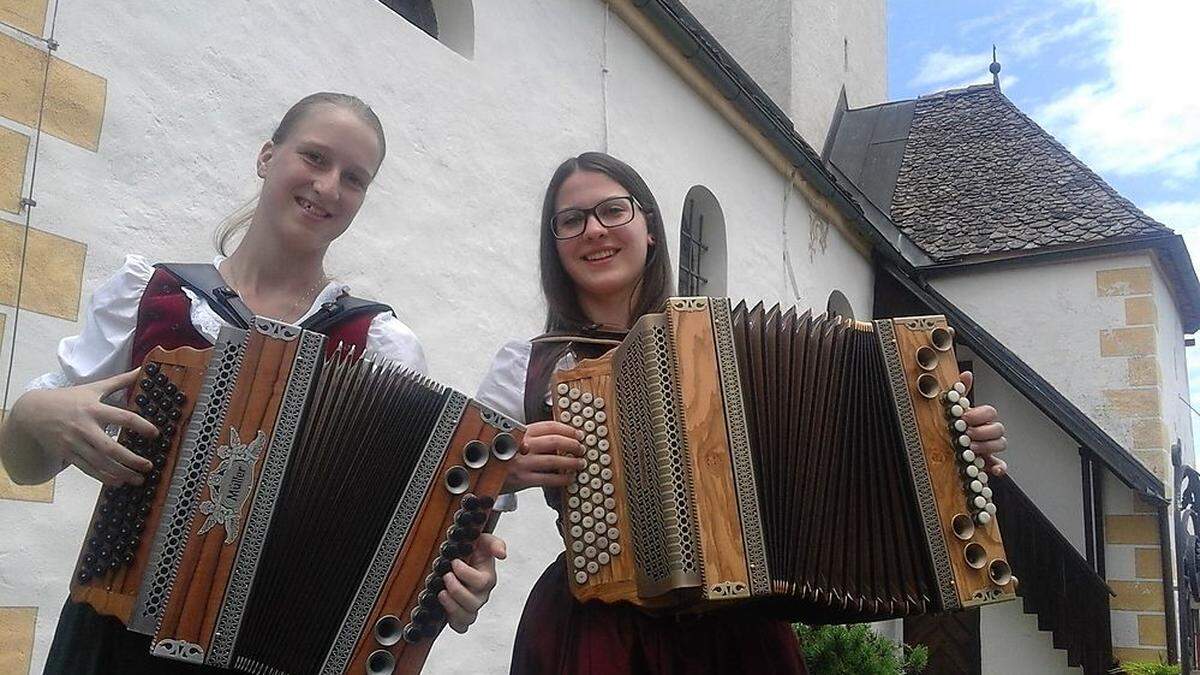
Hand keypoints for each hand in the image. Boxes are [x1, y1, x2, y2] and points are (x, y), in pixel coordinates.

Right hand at [13, 368, 158, 484]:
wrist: (33, 412)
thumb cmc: (68, 399)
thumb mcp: (94, 388)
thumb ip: (120, 381)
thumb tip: (143, 369)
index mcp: (94, 409)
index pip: (123, 417)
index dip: (141, 426)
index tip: (156, 434)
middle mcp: (84, 428)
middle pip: (110, 448)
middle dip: (131, 459)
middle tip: (148, 465)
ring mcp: (74, 443)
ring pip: (99, 463)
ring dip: (120, 473)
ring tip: (138, 479)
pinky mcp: (67, 454)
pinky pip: (87, 469)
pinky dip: (103, 477)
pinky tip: (118, 482)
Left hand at [440, 533, 505, 632]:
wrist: (461, 559)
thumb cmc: (473, 551)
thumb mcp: (484, 541)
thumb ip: (495, 544)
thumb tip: (502, 554)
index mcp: (488, 579)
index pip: (482, 582)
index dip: (466, 574)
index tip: (454, 562)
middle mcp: (481, 596)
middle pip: (473, 603)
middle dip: (456, 590)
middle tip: (446, 576)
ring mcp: (472, 607)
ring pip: (467, 617)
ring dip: (452, 606)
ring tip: (441, 593)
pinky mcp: (461, 616)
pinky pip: (461, 627)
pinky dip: (453, 621)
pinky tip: (443, 609)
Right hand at [500, 420, 585, 492]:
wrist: (479, 473)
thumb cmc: (499, 457)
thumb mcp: (512, 441)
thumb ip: (531, 439)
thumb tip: (560, 440)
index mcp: (520, 432)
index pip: (549, 426)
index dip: (568, 429)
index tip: (578, 433)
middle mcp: (521, 445)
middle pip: (555, 441)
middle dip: (573, 444)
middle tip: (582, 448)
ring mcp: (522, 463)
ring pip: (554, 460)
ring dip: (572, 462)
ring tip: (580, 463)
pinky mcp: (522, 479)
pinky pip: (549, 479)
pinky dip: (563, 479)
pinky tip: (569, 478)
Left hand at [957, 371, 1006, 475]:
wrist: (947, 447)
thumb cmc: (954, 426)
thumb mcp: (954, 409)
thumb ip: (960, 391)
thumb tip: (966, 374)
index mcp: (981, 418)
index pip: (990, 412)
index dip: (979, 414)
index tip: (964, 417)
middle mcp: (989, 431)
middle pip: (998, 428)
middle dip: (982, 431)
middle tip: (966, 434)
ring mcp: (991, 447)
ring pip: (1001, 444)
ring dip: (987, 446)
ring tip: (971, 448)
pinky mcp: (990, 463)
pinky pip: (1002, 465)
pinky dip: (1000, 468)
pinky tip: (995, 469)